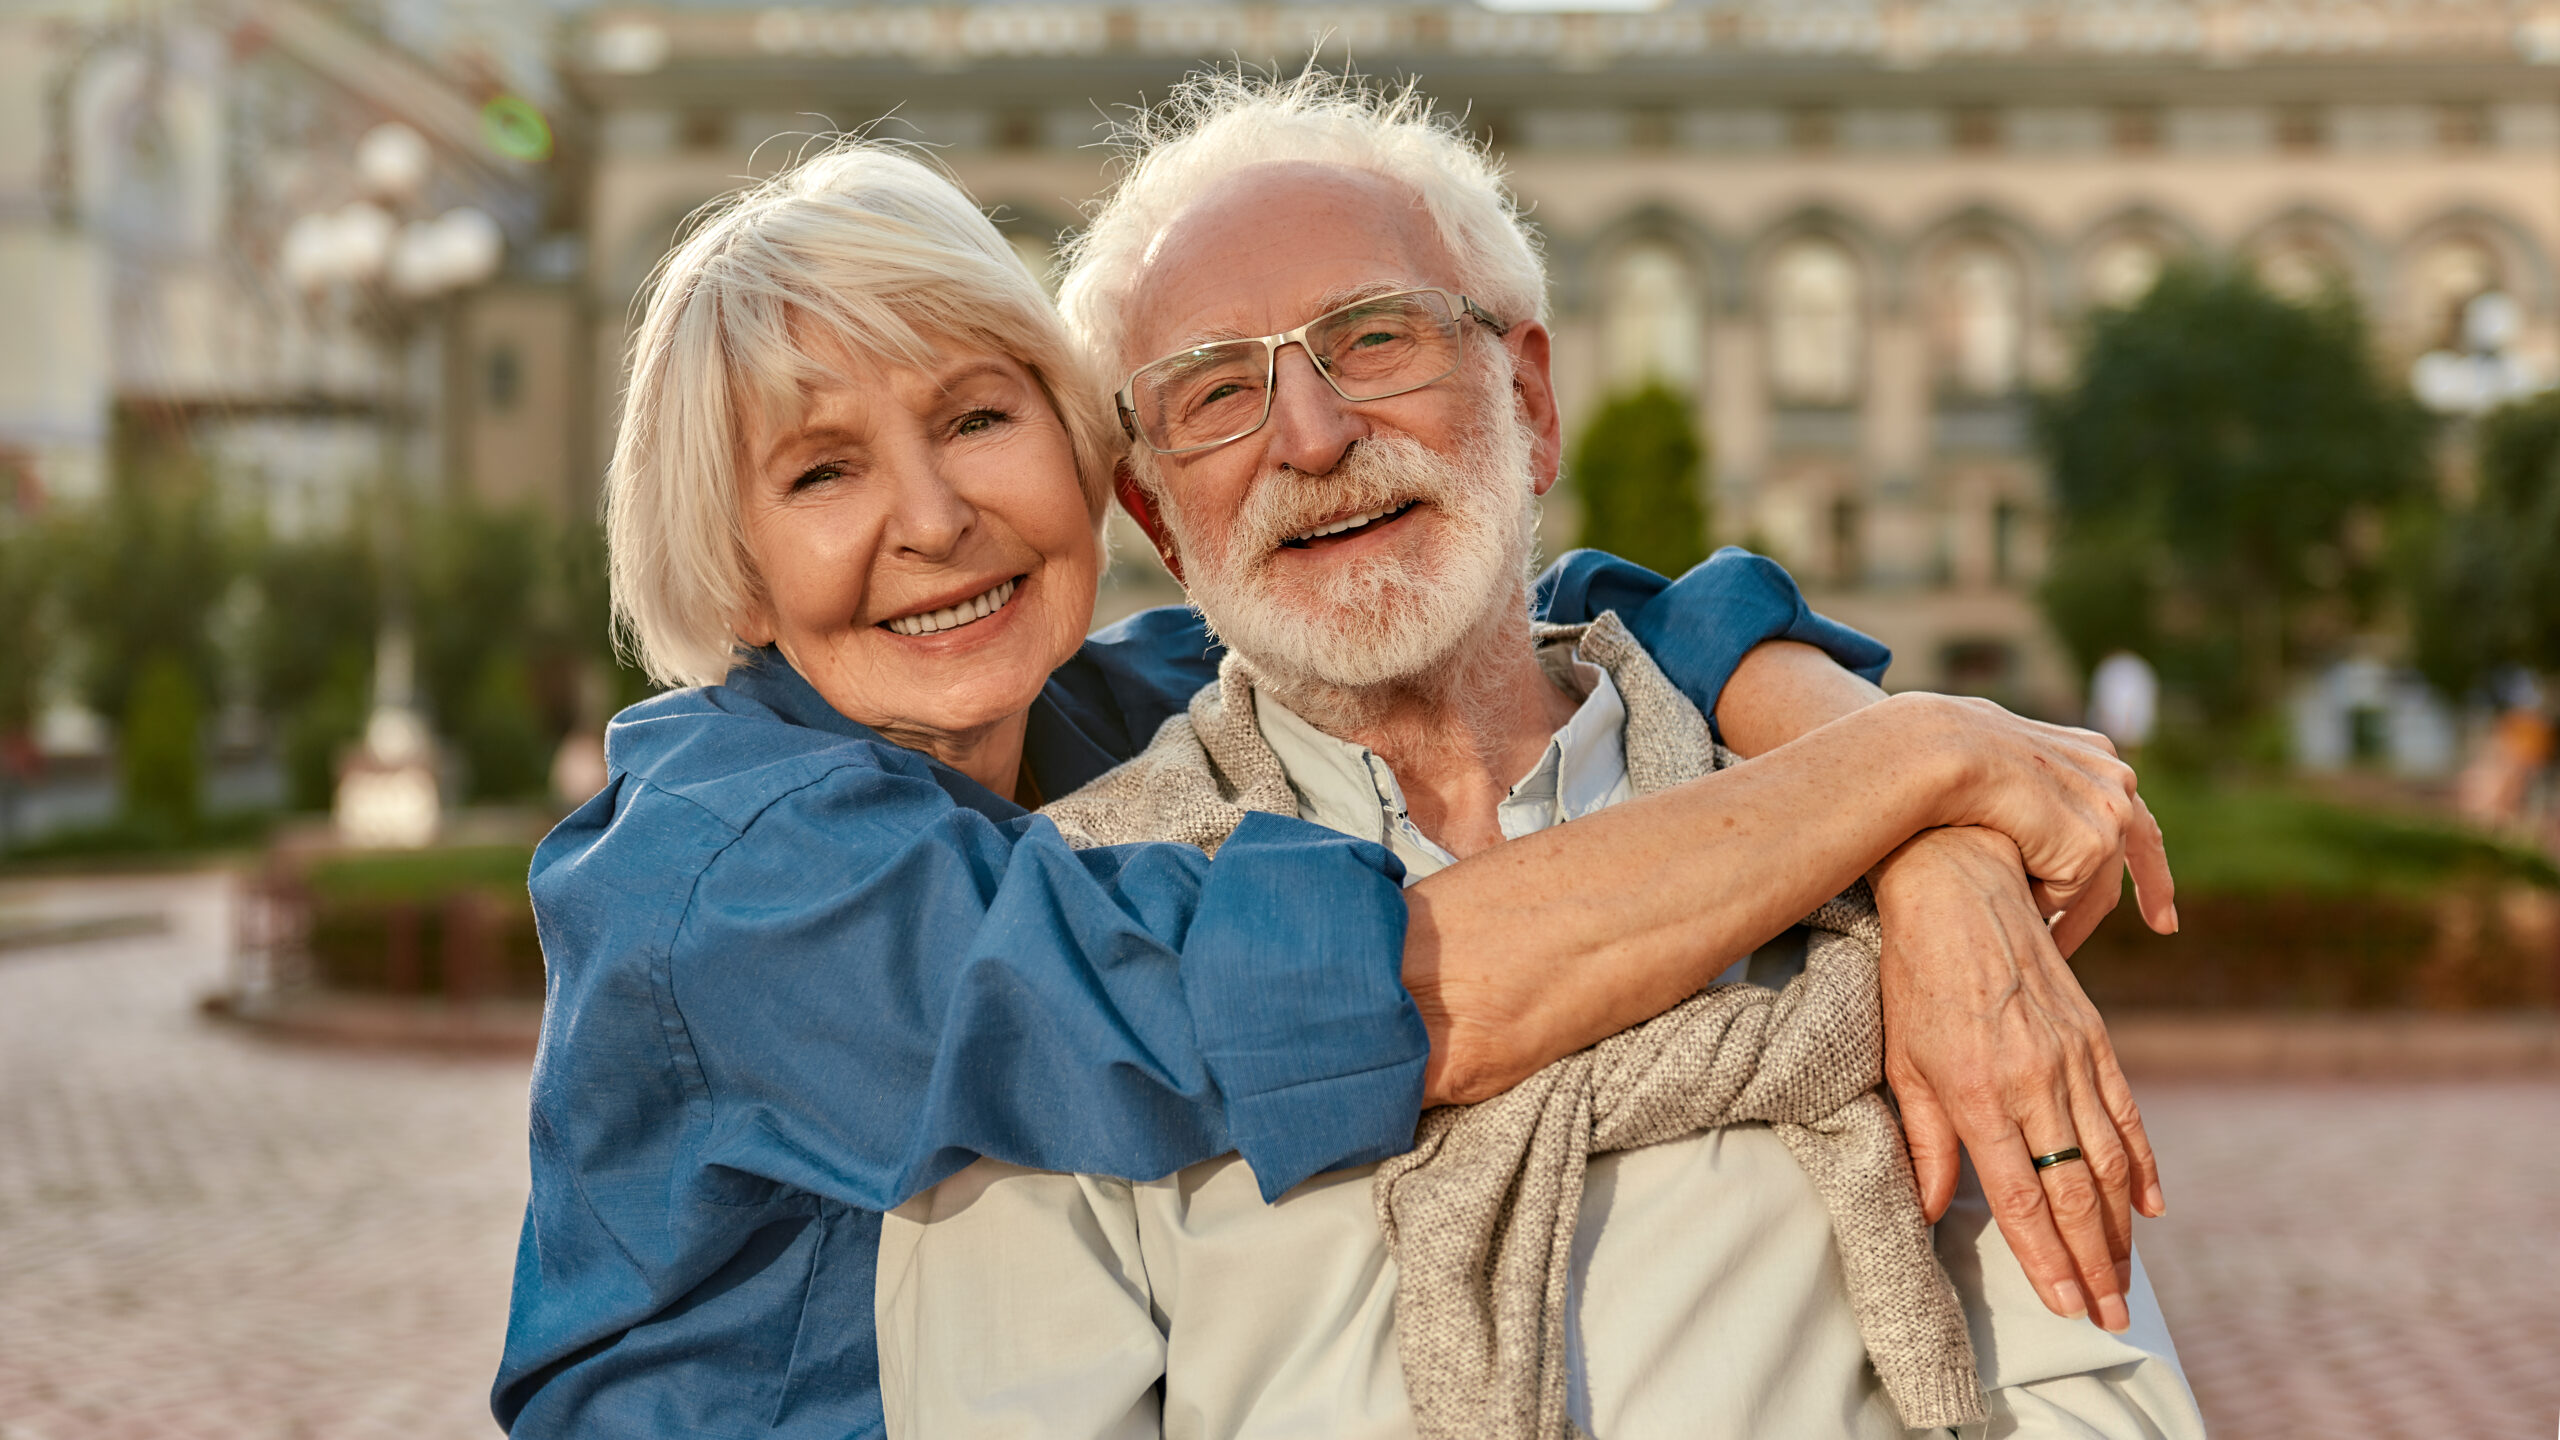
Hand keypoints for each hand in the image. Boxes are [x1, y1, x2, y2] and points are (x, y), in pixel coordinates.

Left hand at [1869, 825, 2165, 1331]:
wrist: (1961, 889)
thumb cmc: (1915, 977)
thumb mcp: (1903, 1062)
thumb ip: (1922, 1142)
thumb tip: (1928, 1212)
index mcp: (1980, 1094)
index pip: (2022, 1198)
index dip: (2047, 1259)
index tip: (2066, 1307)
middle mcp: (2035, 1081)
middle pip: (2075, 1193)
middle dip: (2095, 1265)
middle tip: (2110, 1318)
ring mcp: (2072, 1058)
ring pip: (2109, 1163)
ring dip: (2121, 1230)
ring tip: (2126, 1281)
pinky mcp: (2094, 1037)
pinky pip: (2126, 1113)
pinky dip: (2143, 1164)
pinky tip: (2151, 1206)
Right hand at [1901, 694, 2177, 944]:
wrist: (1946, 755)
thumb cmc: (1952, 760)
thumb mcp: (2006, 769)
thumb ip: (2032, 792)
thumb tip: (2023, 823)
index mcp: (2096, 753)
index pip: (2133, 810)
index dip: (2150, 854)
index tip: (2166, 895)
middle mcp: (2116, 778)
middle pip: (2135, 850)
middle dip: (2153, 893)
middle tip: (2164, 925)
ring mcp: (2111, 812)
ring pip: (2098, 886)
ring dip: (2076, 924)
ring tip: (2054, 953)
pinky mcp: (2092, 845)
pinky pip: (2063, 896)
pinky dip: (2036, 903)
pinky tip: (2008, 900)